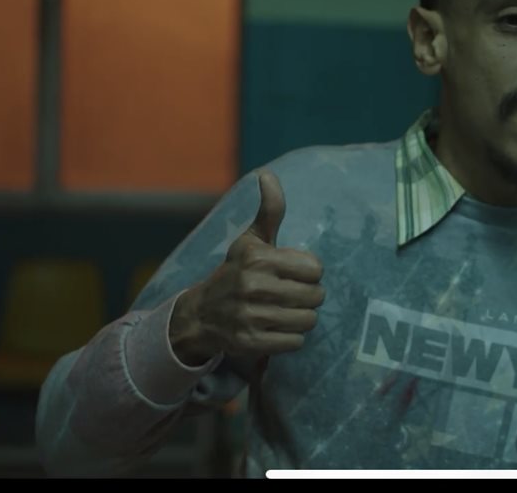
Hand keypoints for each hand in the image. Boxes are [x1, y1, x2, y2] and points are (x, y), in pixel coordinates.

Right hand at [170, 170, 324, 366]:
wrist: (201, 314)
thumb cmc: (236, 272)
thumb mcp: (251, 240)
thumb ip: (269, 210)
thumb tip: (267, 174)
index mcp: (258, 258)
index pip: (315, 269)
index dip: (309, 273)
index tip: (294, 274)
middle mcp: (253, 286)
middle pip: (315, 296)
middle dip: (309, 297)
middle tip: (291, 296)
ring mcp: (250, 316)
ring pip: (308, 321)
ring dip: (302, 318)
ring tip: (286, 312)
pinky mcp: (250, 342)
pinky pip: (295, 343)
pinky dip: (291, 338)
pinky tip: (276, 328)